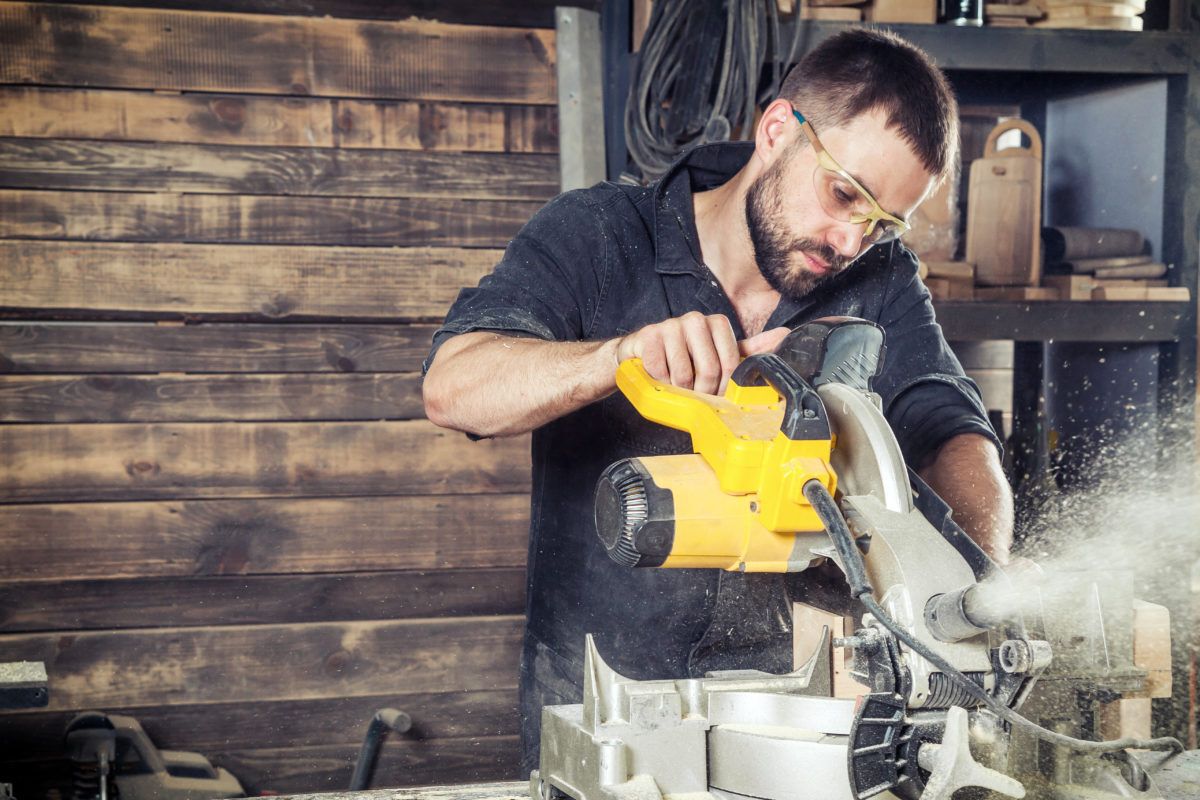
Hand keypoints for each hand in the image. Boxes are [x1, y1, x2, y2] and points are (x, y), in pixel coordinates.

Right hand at [615, 312, 789, 394]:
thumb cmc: (685, 355)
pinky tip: (658, 374)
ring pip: (683, 375)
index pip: (731, 365)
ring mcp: (671, 325)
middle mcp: (696, 319)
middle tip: (692, 392)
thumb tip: (785, 335)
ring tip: (674, 382)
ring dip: (678, 389)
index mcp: (717, 323)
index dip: (723, 387)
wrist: (643, 352)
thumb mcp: (720, 351)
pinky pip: (660, 371)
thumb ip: (751, 347)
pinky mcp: (649, 335)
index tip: (714, 391)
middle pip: (709, 371)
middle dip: (700, 391)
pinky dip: (659, 381)